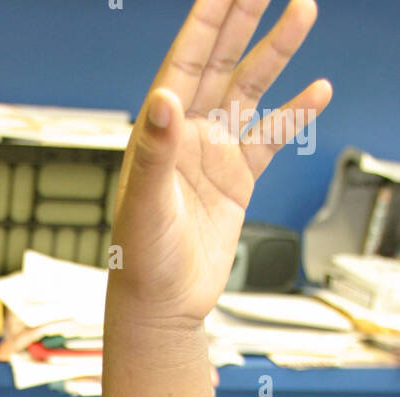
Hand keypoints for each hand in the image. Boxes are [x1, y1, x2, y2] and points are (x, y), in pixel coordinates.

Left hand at [110, 0, 331, 325]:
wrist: (162, 307)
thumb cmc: (140, 261)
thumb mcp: (145, 205)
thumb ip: (156, 151)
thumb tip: (164, 100)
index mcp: (158, 131)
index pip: (185, 61)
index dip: (207, 20)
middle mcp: (186, 134)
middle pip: (220, 61)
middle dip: (244, 18)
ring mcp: (213, 154)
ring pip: (250, 90)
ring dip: (277, 53)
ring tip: (304, 12)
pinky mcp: (236, 181)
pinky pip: (270, 138)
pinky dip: (294, 114)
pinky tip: (317, 90)